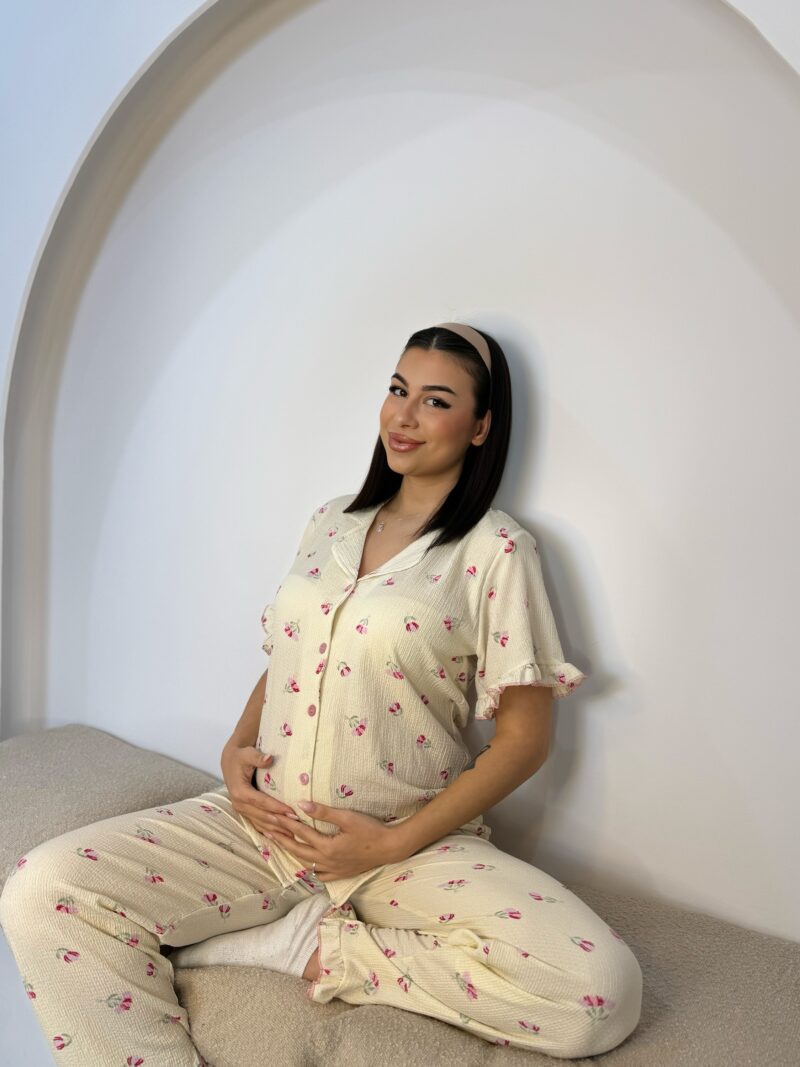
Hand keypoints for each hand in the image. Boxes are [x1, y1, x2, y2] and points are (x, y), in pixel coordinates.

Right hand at [220, 743, 299, 835]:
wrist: (230, 761)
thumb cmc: (241, 756)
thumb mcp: (247, 754)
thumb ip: (257, 757)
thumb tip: (269, 758)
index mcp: (240, 792)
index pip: (261, 802)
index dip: (276, 807)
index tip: (292, 812)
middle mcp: (239, 804)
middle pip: (262, 816)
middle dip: (279, 822)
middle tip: (297, 826)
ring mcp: (241, 809)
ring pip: (260, 823)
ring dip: (276, 830)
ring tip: (292, 835)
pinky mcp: (245, 811)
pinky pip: (257, 824)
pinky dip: (268, 830)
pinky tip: (280, 837)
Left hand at [262, 801, 404, 880]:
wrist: (389, 848)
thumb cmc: (370, 830)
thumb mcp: (347, 817)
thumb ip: (324, 812)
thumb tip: (301, 805)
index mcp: (327, 847)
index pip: (301, 833)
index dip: (286, 823)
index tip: (274, 815)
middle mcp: (326, 861)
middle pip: (298, 851)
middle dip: (281, 840)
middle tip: (268, 831)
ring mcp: (333, 870)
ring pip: (306, 864)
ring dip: (292, 853)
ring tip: (281, 844)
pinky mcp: (340, 874)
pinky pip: (319, 875)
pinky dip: (309, 868)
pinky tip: (306, 863)